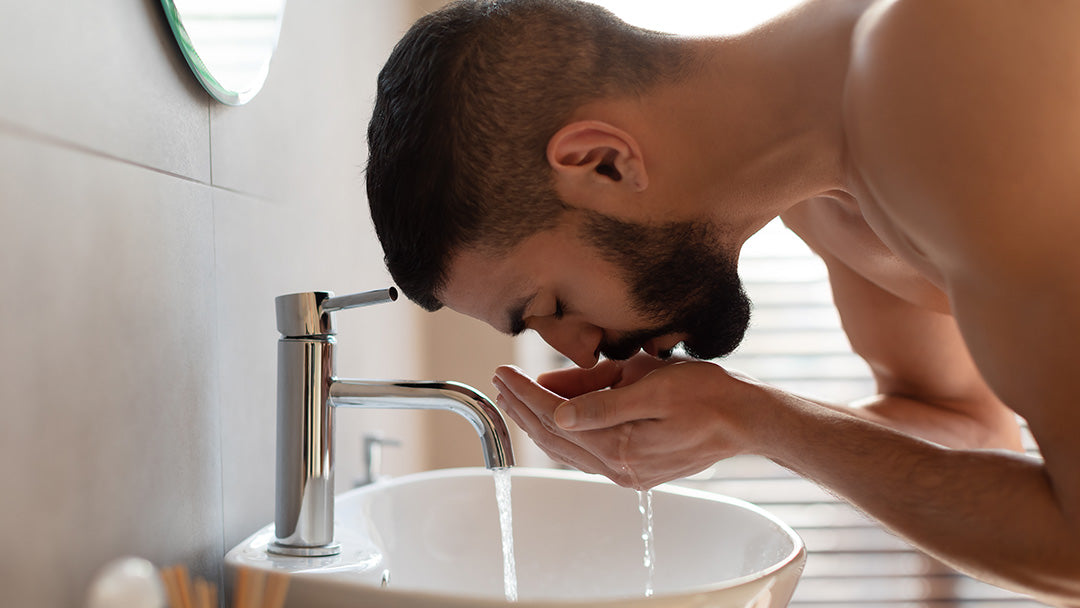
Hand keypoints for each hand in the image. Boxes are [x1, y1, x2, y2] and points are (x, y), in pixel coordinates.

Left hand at [493, 359, 760, 488]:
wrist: (746, 419)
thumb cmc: (707, 395)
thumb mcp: (651, 384)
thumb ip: (601, 400)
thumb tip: (557, 409)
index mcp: (620, 446)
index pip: (555, 417)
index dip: (525, 393)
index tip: (503, 372)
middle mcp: (619, 467)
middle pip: (554, 436)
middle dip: (522, 407)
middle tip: (501, 381)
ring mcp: (627, 472)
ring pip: (568, 447)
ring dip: (540, 420)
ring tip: (518, 395)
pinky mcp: (637, 468)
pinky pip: (587, 451)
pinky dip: (566, 431)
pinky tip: (557, 414)